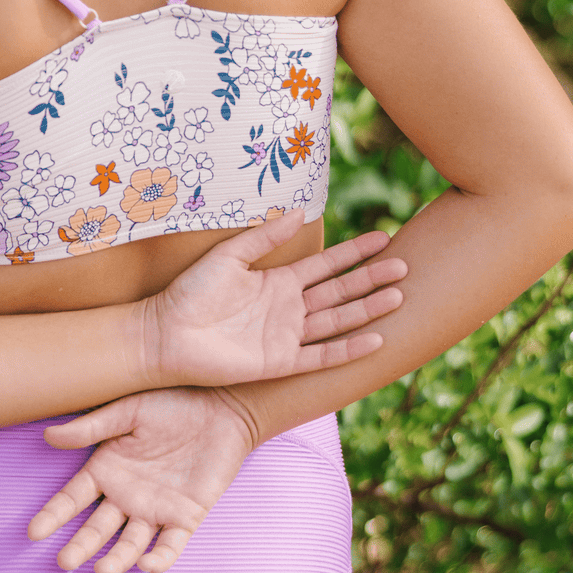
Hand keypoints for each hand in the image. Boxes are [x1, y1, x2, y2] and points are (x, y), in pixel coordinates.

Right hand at [27, 385, 255, 572]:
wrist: (219, 403)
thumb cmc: (171, 400)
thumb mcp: (128, 409)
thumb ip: (91, 427)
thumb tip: (49, 436)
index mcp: (108, 468)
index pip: (73, 499)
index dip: (53, 515)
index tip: (34, 532)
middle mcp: (127, 495)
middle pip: (97, 528)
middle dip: (80, 546)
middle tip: (64, 562)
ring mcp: (155, 509)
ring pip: (131, 543)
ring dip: (117, 559)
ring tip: (103, 569)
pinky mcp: (185, 516)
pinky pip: (170, 546)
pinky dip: (159, 560)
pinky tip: (147, 566)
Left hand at [141, 208, 406, 386]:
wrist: (166, 333)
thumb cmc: (191, 291)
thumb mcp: (231, 255)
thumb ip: (265, 236)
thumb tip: (300, 210)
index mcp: (278, 281)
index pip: (326, 265)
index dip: (354, 252)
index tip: (384, 238)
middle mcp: (289, 308)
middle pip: (340, 291)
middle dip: (371, 278)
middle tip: (405, 265)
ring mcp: (287, 336)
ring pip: (338, 320)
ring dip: (368, 309)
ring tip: (399, 295)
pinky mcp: (281, 362)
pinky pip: (322, 356)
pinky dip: (349, 349)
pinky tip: (376, 339)